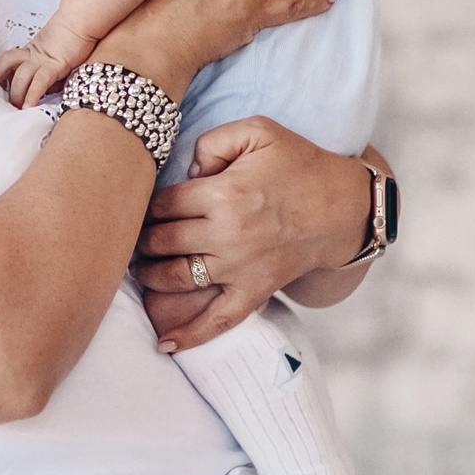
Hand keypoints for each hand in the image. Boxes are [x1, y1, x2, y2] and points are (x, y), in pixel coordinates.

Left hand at [0, 33, 87, 108]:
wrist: (82, 17)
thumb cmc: (75, 32)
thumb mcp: (58, 50)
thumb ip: (52, 68)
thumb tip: (52, 88)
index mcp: (30, 50)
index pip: (7, 61)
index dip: (0, 73)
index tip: (0, 88)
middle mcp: (32, 54)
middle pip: (5, 65)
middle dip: (1, 83)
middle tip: (4, 101)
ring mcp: (42, 59)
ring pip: (19, 76)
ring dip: (16, 94)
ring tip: (17, 109)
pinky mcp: (55, 65)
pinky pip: (39, 81)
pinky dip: (33, 95)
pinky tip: (29, 106)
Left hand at [131, 117, 375, 350]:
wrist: (344, 206)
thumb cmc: (298, 163)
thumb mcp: (258, 131)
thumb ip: (212, 143)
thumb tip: (184, 171)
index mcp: (223, 193)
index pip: (161, 205)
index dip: (142, 206)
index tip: (136, 206)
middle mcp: (227, 233)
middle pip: (161, 242)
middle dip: (140, 240)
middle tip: (130, 237)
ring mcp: (240, 267)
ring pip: (176, 279)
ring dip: (149, 277)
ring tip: (138, 270)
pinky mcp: (255, 290)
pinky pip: (218, 319)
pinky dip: (190, 335)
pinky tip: (163, 344)